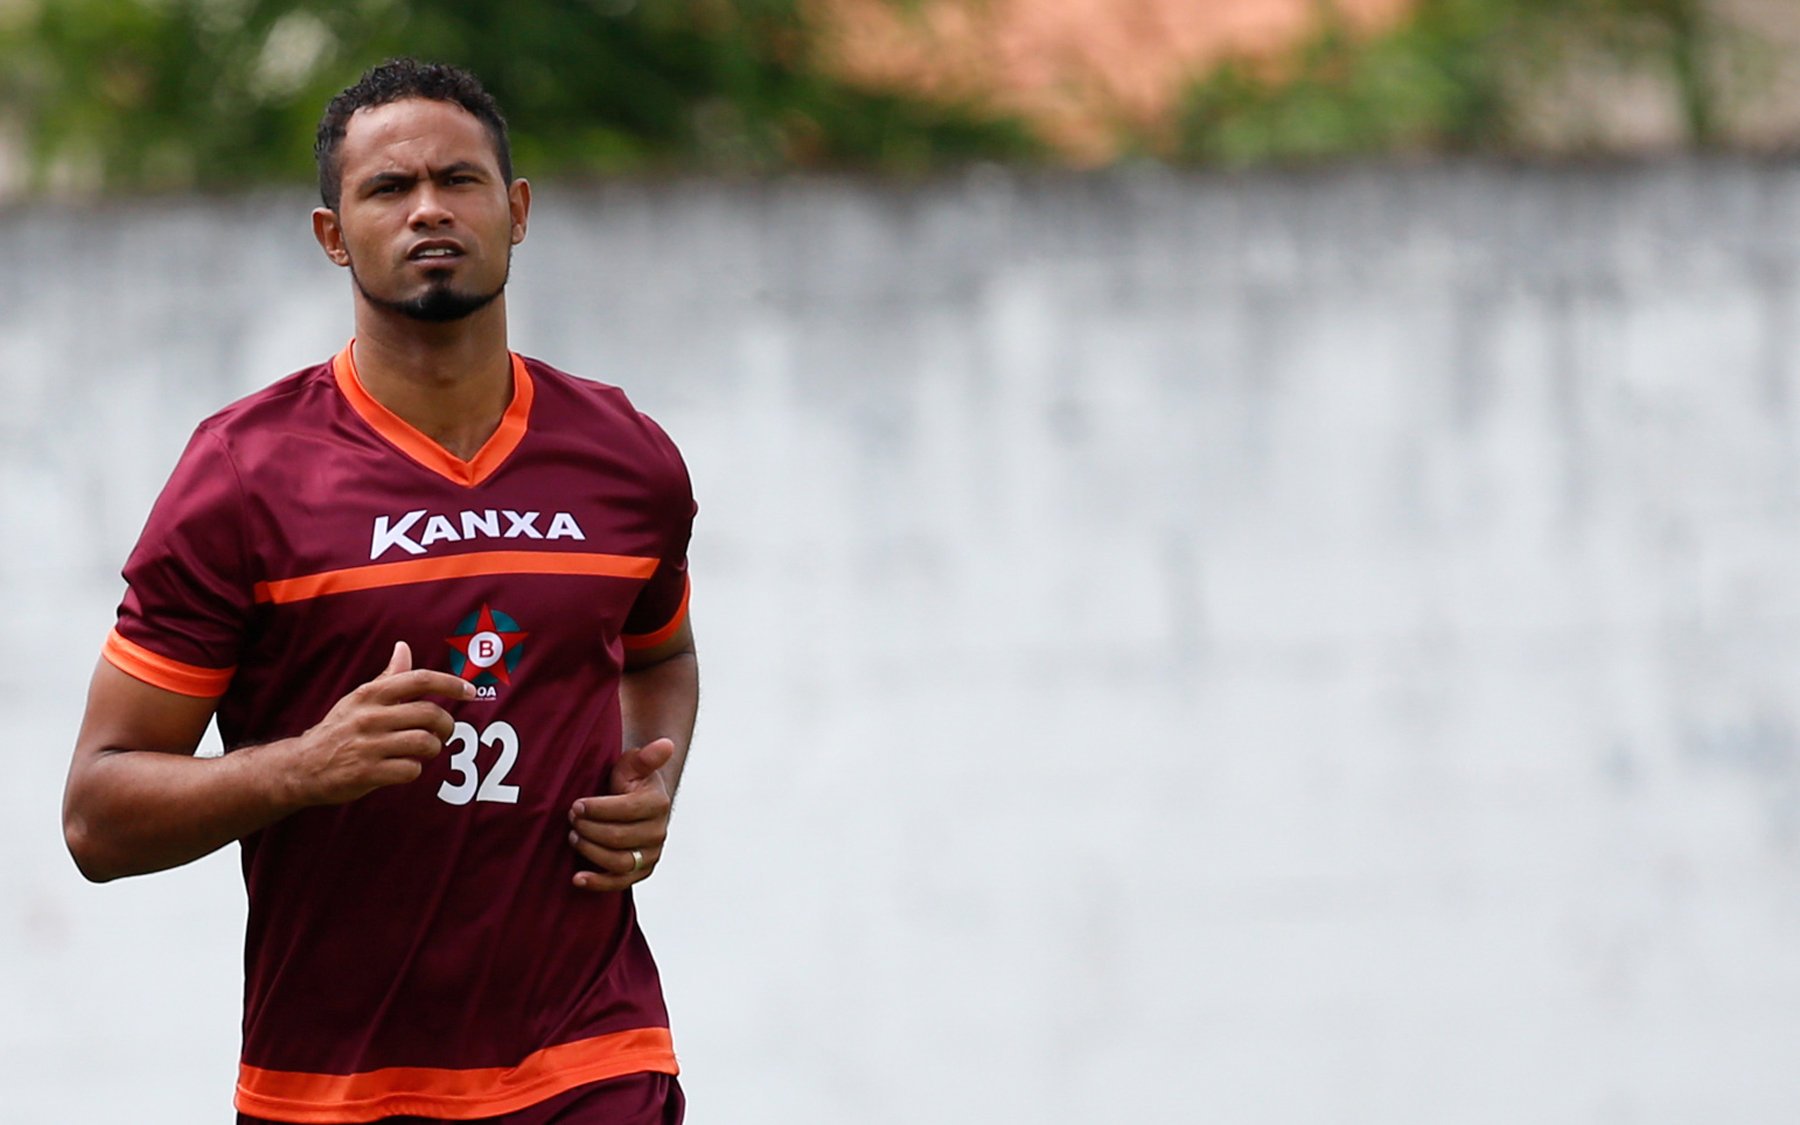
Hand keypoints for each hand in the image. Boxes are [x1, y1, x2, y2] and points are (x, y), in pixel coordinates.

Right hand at [283, 641, 473, 806]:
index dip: (450, 684)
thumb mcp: (358, 699)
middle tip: (443, 732)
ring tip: (423, 751)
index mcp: (370, 694)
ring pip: (424, 742)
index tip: (470, 691)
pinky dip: (414, 770)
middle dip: (446, 725)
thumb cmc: (337, 730)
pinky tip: (403, 768)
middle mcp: (370, 716)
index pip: (419, 680)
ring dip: (431, 749)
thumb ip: (387, 677)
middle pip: (430, 714)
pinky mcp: (366, 772)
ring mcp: (368, 745)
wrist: (300, 766)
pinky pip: (410, 770)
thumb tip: (403, 647)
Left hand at [567, 738, 674, 891]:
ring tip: (573, 837)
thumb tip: (665, 744)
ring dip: (590, 850)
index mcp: (658, 804)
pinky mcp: (640, 871)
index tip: (576, 804)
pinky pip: (619, 883)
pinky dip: (598, 883)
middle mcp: (658, 832)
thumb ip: (646, 757)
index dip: (597, 809)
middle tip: (571, 818)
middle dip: (589, 828)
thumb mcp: (635, 765)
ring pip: (618, 862)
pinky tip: (578, 878)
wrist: (638, 803)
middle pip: (618, 837)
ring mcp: (650, 854)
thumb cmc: (631, 782)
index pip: (625, 810)